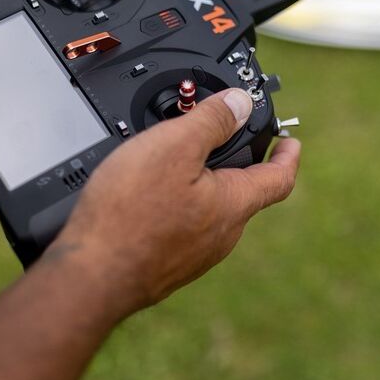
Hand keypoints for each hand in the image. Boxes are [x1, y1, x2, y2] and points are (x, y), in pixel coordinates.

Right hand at [0, 90, 299, 379]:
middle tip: (217, 137)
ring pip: (212, 209)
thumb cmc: (128, 213)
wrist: (90, 276)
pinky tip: (149, 195)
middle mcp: (221, 235)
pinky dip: (180, 203)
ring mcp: (195, 253)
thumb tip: (241, 102)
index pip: (280, 178)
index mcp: (232, 204)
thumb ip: (212, 121)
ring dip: (203, 181)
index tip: (289, 141)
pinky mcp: (169, 263)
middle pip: (243, 191)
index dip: (287, 154)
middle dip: (234, 161)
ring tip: (175, 159)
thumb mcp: (173, 146)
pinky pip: (186, 225)